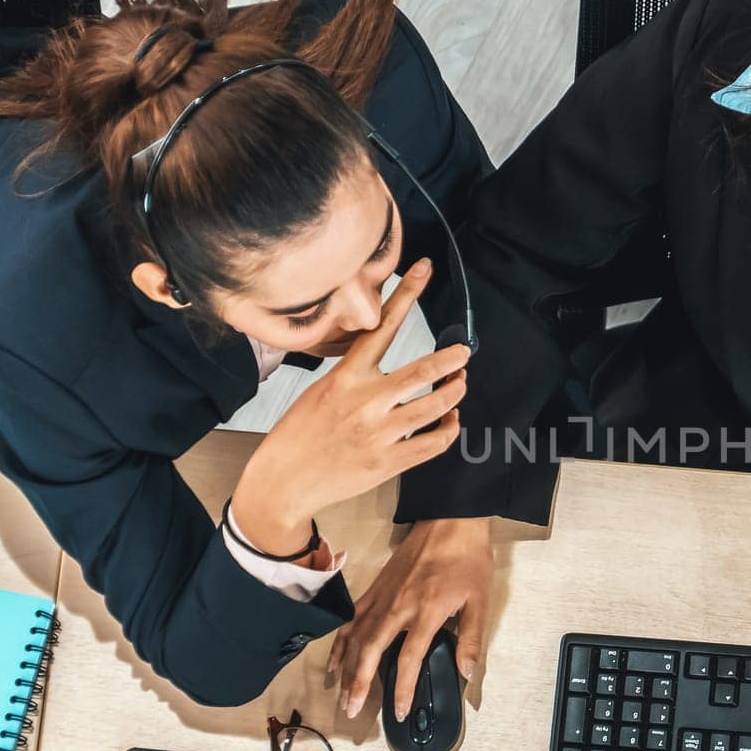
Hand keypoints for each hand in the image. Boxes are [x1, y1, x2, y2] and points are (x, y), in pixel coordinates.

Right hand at [232, 262, 468, 552]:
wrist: (285, 481)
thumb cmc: (301, 433)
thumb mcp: (322, 390)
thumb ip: (357, 375)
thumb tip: (392, 365)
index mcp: (346, 376)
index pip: (381, 326)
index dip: (407, 294)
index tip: (425, 269)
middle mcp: (365, 401)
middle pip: (423, 370)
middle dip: (452, 359)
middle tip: (464, 352)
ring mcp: (380, 433)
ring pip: (437, 406)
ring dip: (455, 392)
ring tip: (460, 385)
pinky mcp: (390, 462)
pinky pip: (435, 442)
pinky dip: (450, 428)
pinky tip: (450, 420)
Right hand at [327, 517, 492, 719]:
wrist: (450, 521)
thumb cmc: (468, 560)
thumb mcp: (480, 600)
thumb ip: (470, 639)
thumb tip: (466, 673)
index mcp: (427, 611)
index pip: (409, 659)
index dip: (404, 689)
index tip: (398, 712)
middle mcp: (398, 607)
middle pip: (370, 651)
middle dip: (358, 683)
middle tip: (351, 711)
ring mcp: (382, 596)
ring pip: (356, 637)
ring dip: (346, 667)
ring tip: (340, 693)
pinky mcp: (375, 588)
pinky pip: (351, 618)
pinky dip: (340, 641)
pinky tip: (335, 659)